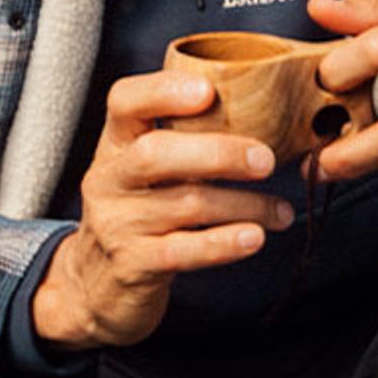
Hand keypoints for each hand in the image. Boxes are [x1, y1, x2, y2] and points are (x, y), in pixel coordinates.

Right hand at [32, 70, 295, 351]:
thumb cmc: (140, 215)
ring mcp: (117, 223)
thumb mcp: (146, 174)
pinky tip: (254, 237)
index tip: (207, 91)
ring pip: (185, 205)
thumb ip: (185, 143)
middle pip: (155, 153)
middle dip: (217, 153)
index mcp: (115, 144)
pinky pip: (184, 250)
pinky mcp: (132, 265)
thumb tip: (269, 117)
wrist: (96, 286)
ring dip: (244, 206)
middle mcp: (109, 179)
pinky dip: (225, 242)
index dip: (162, 91)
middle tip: (266, 160)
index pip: (124, 101)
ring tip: (281, 212)